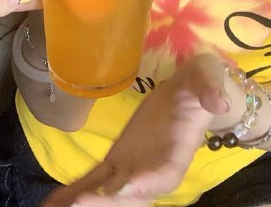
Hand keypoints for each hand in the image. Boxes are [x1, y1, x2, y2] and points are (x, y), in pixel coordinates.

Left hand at [41, 53, 230, 206]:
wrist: (189, 91)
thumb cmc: (202, 82)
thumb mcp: (208, 77)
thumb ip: (210, 88)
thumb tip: (218, 100)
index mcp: (178, 153)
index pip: (164, 177)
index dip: (147, 185)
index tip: (127, 186)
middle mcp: (153, 170)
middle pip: (130, 196)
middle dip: (106, 202)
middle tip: (79, 205)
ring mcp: (133, 168)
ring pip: (107, 193)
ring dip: (83, 202)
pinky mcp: (118, 160)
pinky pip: (95, 179)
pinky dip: (74, 192)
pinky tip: (52, 203)